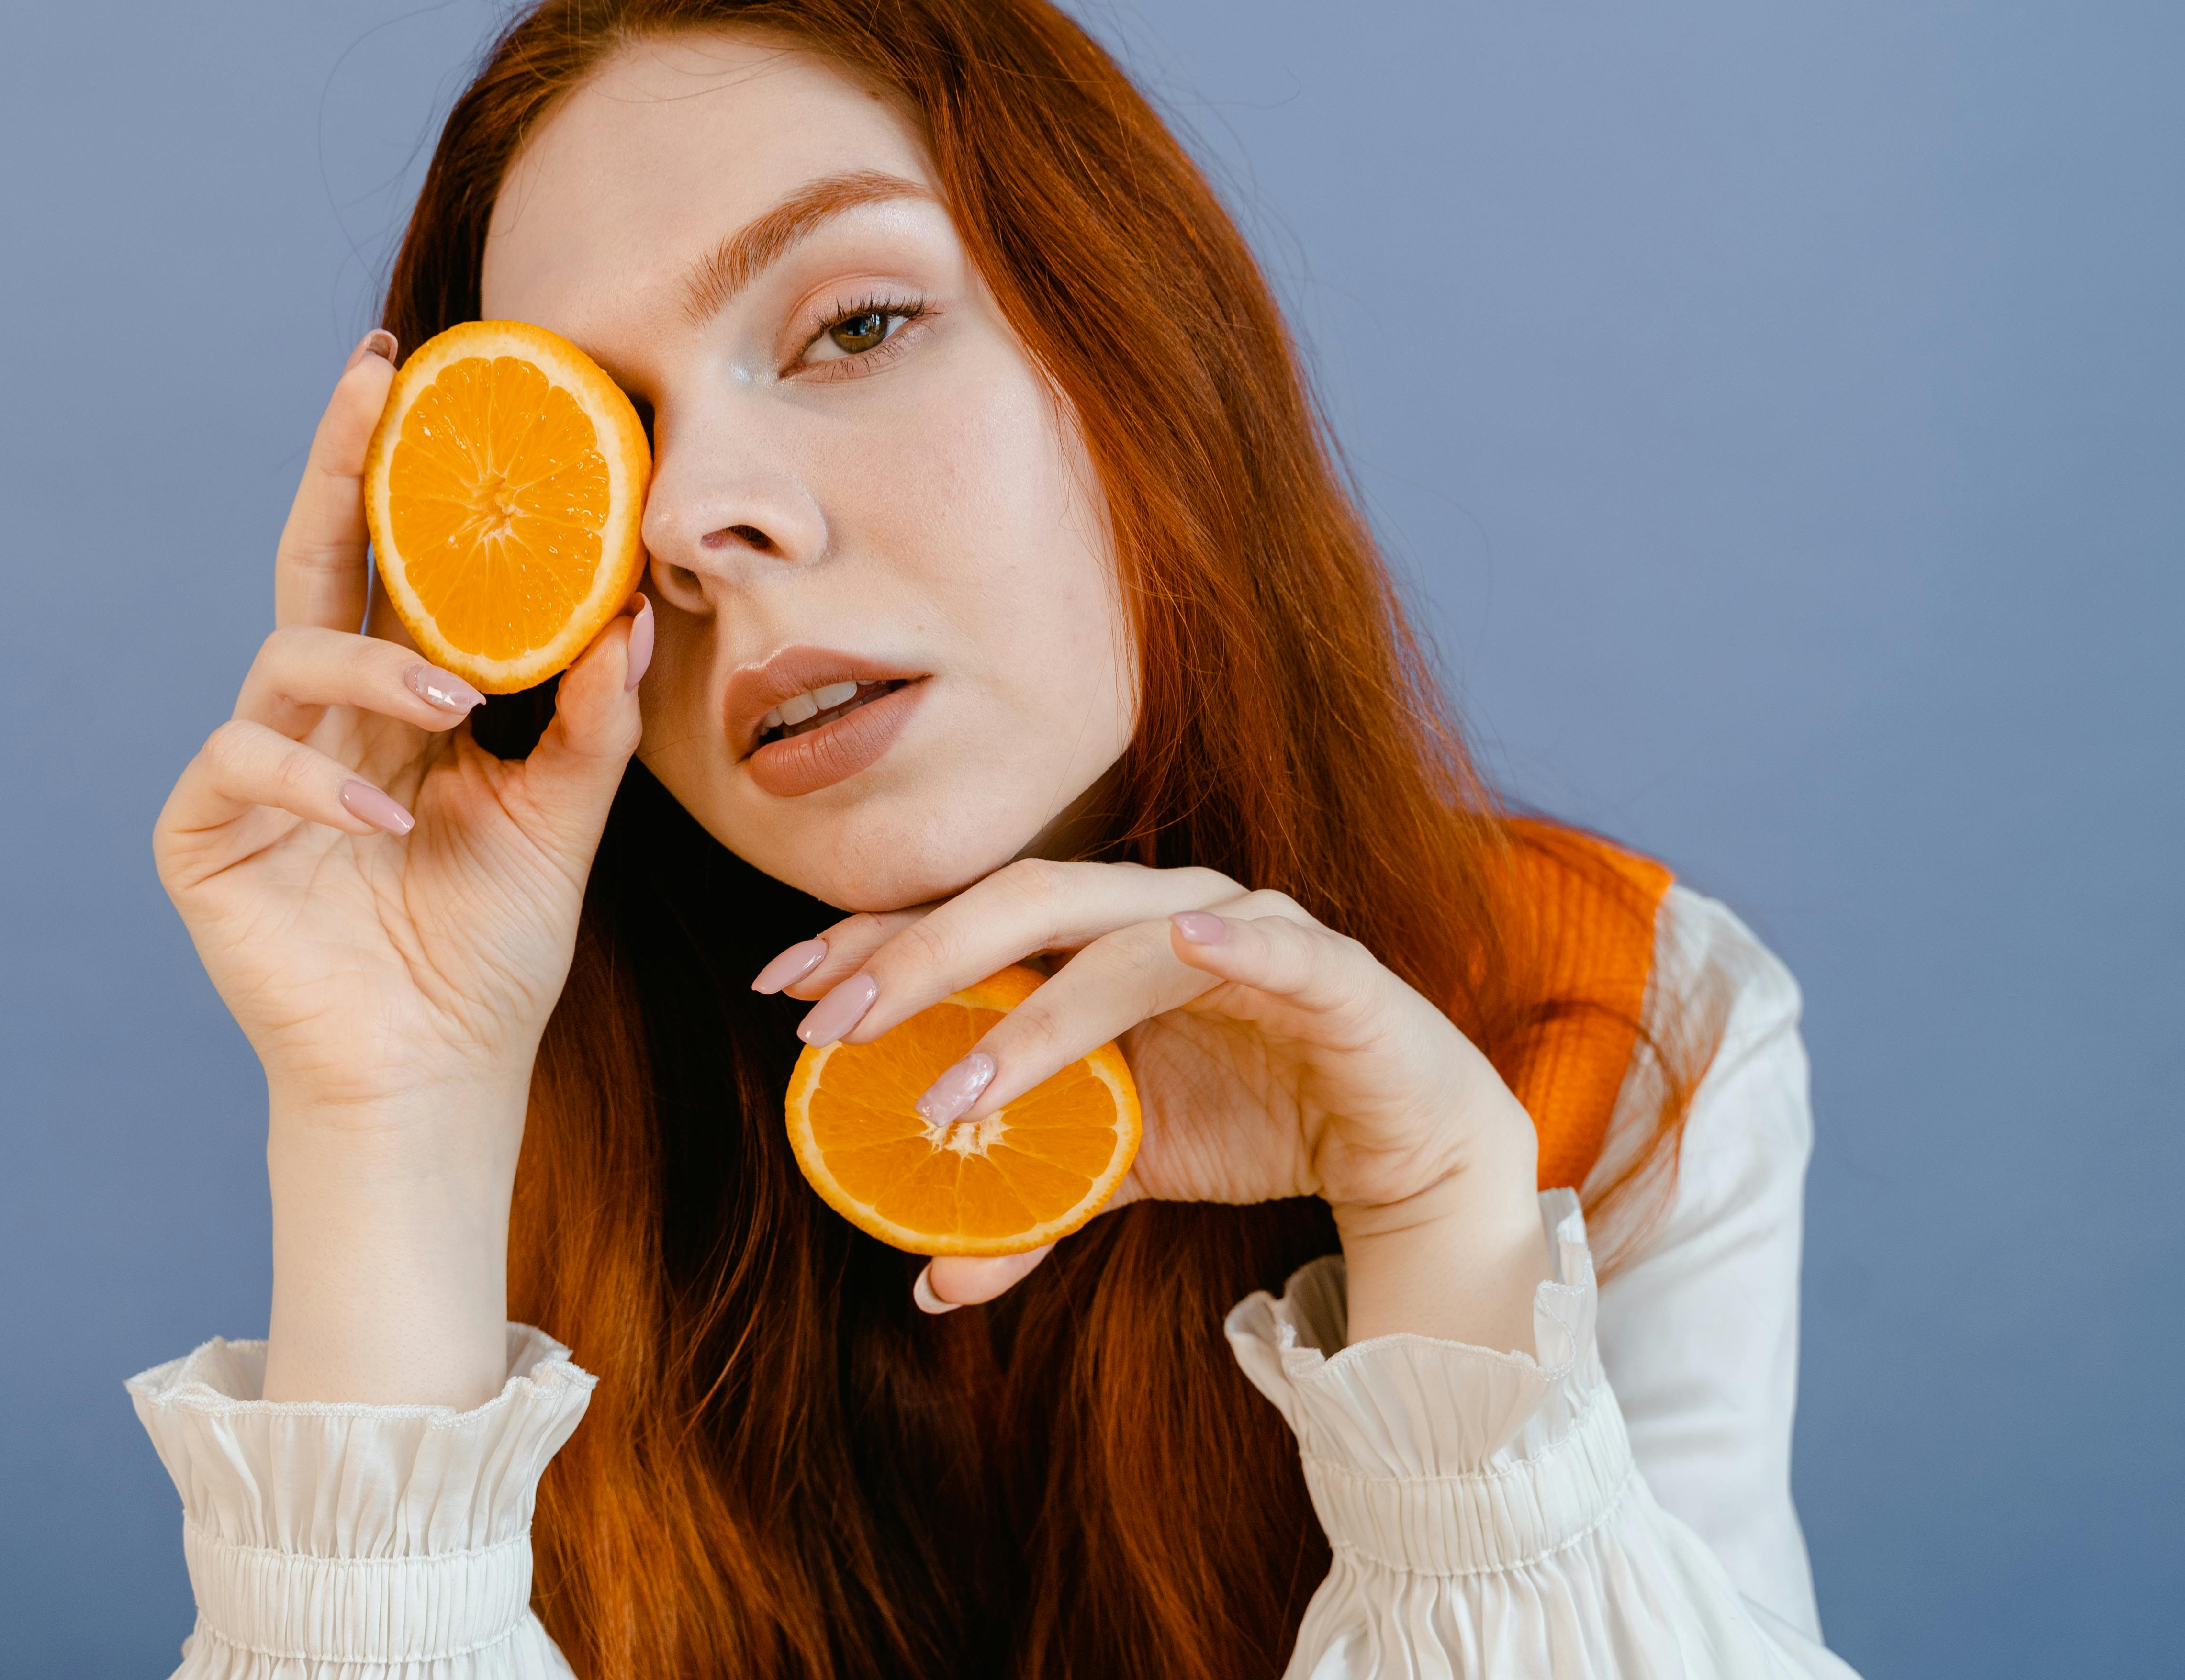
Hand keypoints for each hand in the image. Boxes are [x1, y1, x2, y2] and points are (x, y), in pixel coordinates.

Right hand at [152, 332, 650, 1402]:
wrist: (434, 1078)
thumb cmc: (489, 954)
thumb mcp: (561, 826)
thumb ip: (590, 723)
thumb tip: (635, 608)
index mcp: (397, 701)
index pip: (399, 565)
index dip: (405, 474)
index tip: (426, 375)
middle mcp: (321, 715)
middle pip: (321, 561)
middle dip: (343, 467)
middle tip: (372, 380)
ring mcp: (256, 769)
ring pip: (287, 655)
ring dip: (371, 663)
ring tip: (449, 703)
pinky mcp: (206, 833)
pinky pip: (247, 765)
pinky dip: (322, 781)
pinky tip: (387, 817)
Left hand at [772, 860, 1552, 1351]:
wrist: (1402, 1143)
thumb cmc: (1254, 1118)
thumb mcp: (1123, 1169)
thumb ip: (1034, 1206)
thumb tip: (930, 1281)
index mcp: (1100, 936)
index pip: (967, 919)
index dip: (874, 940)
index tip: (781, 985)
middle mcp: (1161, 907)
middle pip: (1024, 902)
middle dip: (919, 958)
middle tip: (831, 1024)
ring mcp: (1246, 926)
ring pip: (1125, 938)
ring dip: (1038, 1010)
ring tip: (959, 1081)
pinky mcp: (1329, 969)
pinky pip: (1275, 944)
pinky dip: (1230, 939)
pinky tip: (1185, 939)